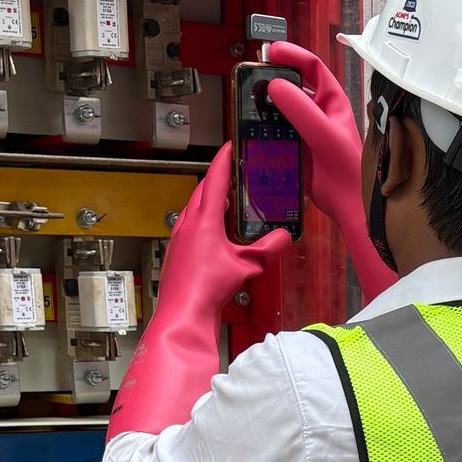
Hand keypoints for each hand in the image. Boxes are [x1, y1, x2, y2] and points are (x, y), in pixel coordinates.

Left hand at [159, 142, 290, 319]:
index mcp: (204, 220)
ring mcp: (179, 238)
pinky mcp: (177, 253)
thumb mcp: (247, 266)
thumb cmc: (206, 289)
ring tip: (225, 202)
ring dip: (208, 200)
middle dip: (217, 180)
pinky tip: (213, 234)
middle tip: (232, 174)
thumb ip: (268, 250)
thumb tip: (285, 237)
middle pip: (202, 191)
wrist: (183, 314)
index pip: (215, 179)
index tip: (230, 147)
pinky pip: (189, 226)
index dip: (224, 160)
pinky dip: (202, 221)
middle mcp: (187, 224)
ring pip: (193, 208)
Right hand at [266, 43, 363, 231]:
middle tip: (253, 77)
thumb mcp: (324, 135)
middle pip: (293, 86)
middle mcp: (319, 112)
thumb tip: (275, 85)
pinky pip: (277, 132)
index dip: (293, 55)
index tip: (271, 51)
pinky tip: (253, 128)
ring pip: (282, 109)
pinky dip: (265, 128)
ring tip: (249, 102)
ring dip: (266, 105)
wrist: (348, 206)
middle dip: (273, 79)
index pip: (313, 67)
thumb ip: (301, 110)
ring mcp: (306, 130)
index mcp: (332, 101)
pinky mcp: (296, 148)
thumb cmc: (348, 172)